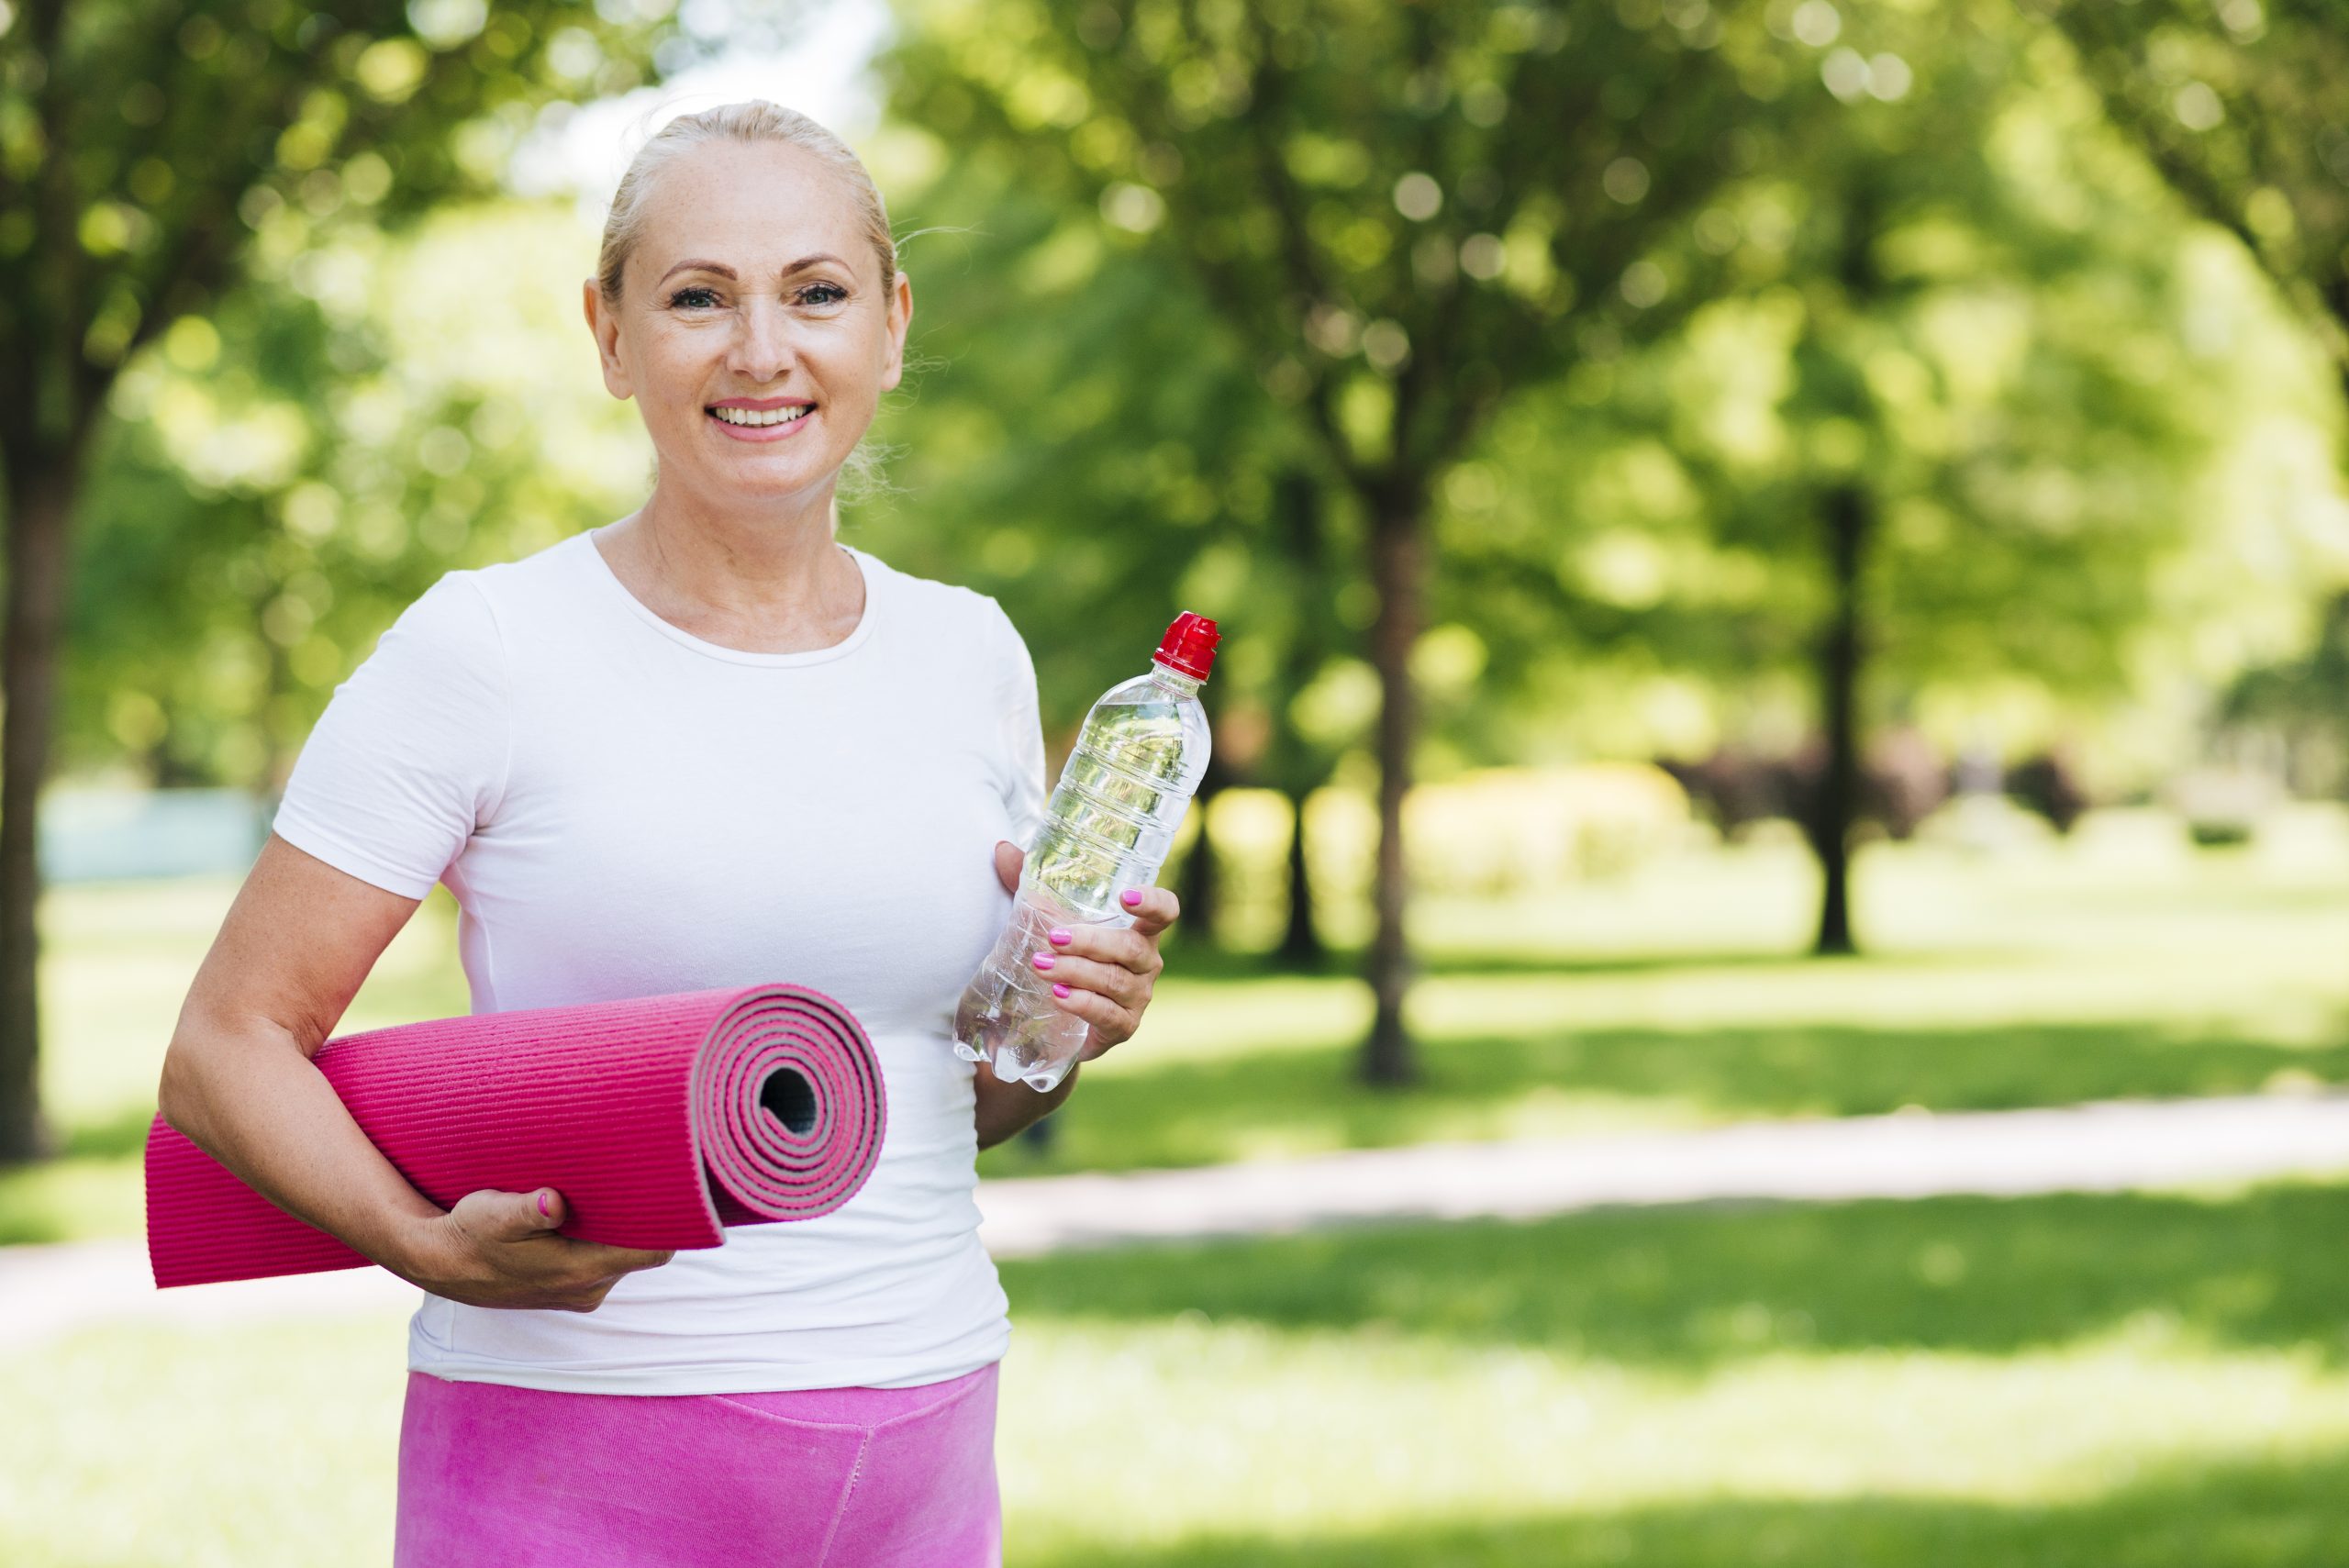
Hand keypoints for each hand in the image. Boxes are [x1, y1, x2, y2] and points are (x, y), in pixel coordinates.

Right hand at [391, 1186, 675, 1311]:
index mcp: (581, 1271)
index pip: (654, 1251)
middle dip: (648, 1219)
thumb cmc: (470, 1233)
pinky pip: (603, 1261)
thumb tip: (553, 1202)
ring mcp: (579, 1292)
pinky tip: (593, 1211)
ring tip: (618, 1188)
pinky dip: (604, 1239)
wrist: (439, 1263)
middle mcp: (588, 1288)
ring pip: (622, 1255)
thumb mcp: (493, 1214)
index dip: (673, 1222)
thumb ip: (528, 1210)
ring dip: (622, 1228)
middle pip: (643, 1251)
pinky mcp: (567, 1288)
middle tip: (647, 1175)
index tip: (677, 1188)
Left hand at [991, 839, 1178, 1063]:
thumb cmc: (1064, 957)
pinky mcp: (1124, 1027)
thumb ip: (1029, 884)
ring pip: (1115, 981)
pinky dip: (1083, 1004)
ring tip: (1041, 966)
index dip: (1154, 902)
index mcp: (1138, 930)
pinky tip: (1059, 996)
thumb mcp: (1047, 919)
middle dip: (1091, 942)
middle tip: (1053, 938)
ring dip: (1077, 972)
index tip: (1125, 896)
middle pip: (1131, 948)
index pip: (1166, 911)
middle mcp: (1146, 962)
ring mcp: (1138, 997)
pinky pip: (1108, 1015)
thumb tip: (1003, 849)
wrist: (1055, 1020)